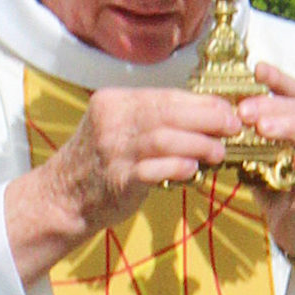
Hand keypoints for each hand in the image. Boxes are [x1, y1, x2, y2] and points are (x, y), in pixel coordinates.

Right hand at [11, 87, 242, 280]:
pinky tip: (194, 170)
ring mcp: (113, 150)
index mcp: (114, 102)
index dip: (201, 102)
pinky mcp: (117, 179)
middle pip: (168, 113)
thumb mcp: (117, 129)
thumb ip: (151, 121)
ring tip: (219, 152)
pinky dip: (177, 167)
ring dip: (199, 144)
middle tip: (233, 126)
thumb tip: (202, 118)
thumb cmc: (99, 165)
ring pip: (164, 139)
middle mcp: (112, 121)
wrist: (62, 198)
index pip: (166, 96)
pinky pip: (153, 170)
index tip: (227, 109)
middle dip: (207, 119)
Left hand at [236, 64, 294, 264]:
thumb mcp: (258, 153)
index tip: (256, 69)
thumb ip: (246, 136)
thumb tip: (215, 116)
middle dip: (273, 106)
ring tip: (264, 129)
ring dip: (291, 127)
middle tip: (244, 111)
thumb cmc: (278, 182)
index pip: (293, 91)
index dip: (277, 79)